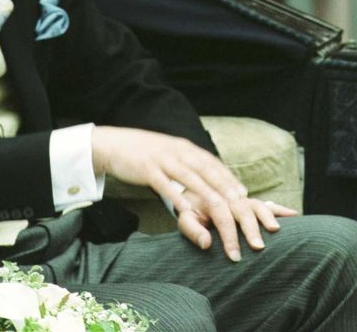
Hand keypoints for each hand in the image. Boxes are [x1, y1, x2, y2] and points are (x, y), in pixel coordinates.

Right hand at [91, 126, 243, 214]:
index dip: (229, 179)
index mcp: (184, 147)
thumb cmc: (141, 152)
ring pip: (191, 179)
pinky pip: (166, 185)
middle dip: (226, 189)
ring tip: (222, 212)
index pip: (213, 164)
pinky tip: (187, 210)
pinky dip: (178, 198)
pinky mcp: (147, 170)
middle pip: (208, 172)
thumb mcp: (168, 152)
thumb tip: (206, 177)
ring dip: (208, 196)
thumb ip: (186, 162)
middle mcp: (177, 151)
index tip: (245, 196)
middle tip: (241, 207)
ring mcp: (162, 160)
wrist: (111, 143)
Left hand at [178, 192, 297, 261]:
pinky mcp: (251, 202)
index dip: (229, 238)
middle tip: (258, 247)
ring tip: (275, 230)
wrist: (193, 192)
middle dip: (251, 229)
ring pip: (256, 205)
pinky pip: (267, 203)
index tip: (235, 257)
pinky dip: (280, 209)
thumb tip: (206, 243)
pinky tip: (294, 215)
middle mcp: (229, 196)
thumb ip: (192, 230)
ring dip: (267, 217)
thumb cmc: (190, 211)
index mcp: (211, 198)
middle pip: (242, 210)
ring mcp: (241, 198)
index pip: (222, 217)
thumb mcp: (185, 219)